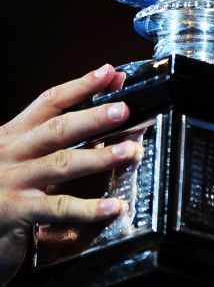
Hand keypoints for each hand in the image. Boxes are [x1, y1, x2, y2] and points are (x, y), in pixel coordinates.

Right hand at [0, 64, 138, 286]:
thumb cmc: (4, 188)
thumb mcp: (23, 155)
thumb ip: (54, 133)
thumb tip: (100, 107)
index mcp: (14, 135)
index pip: (49, 102)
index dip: (81, 86)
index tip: (109, 73)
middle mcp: (11, 154)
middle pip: (56, 129)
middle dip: (92, 117)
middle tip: (124, 109)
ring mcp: (14, 182)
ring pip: (61, 164)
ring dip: (99, 157)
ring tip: (129, 151)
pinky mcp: (17, 212)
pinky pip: (59, 208)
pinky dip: (89, 208)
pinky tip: (114, 206)